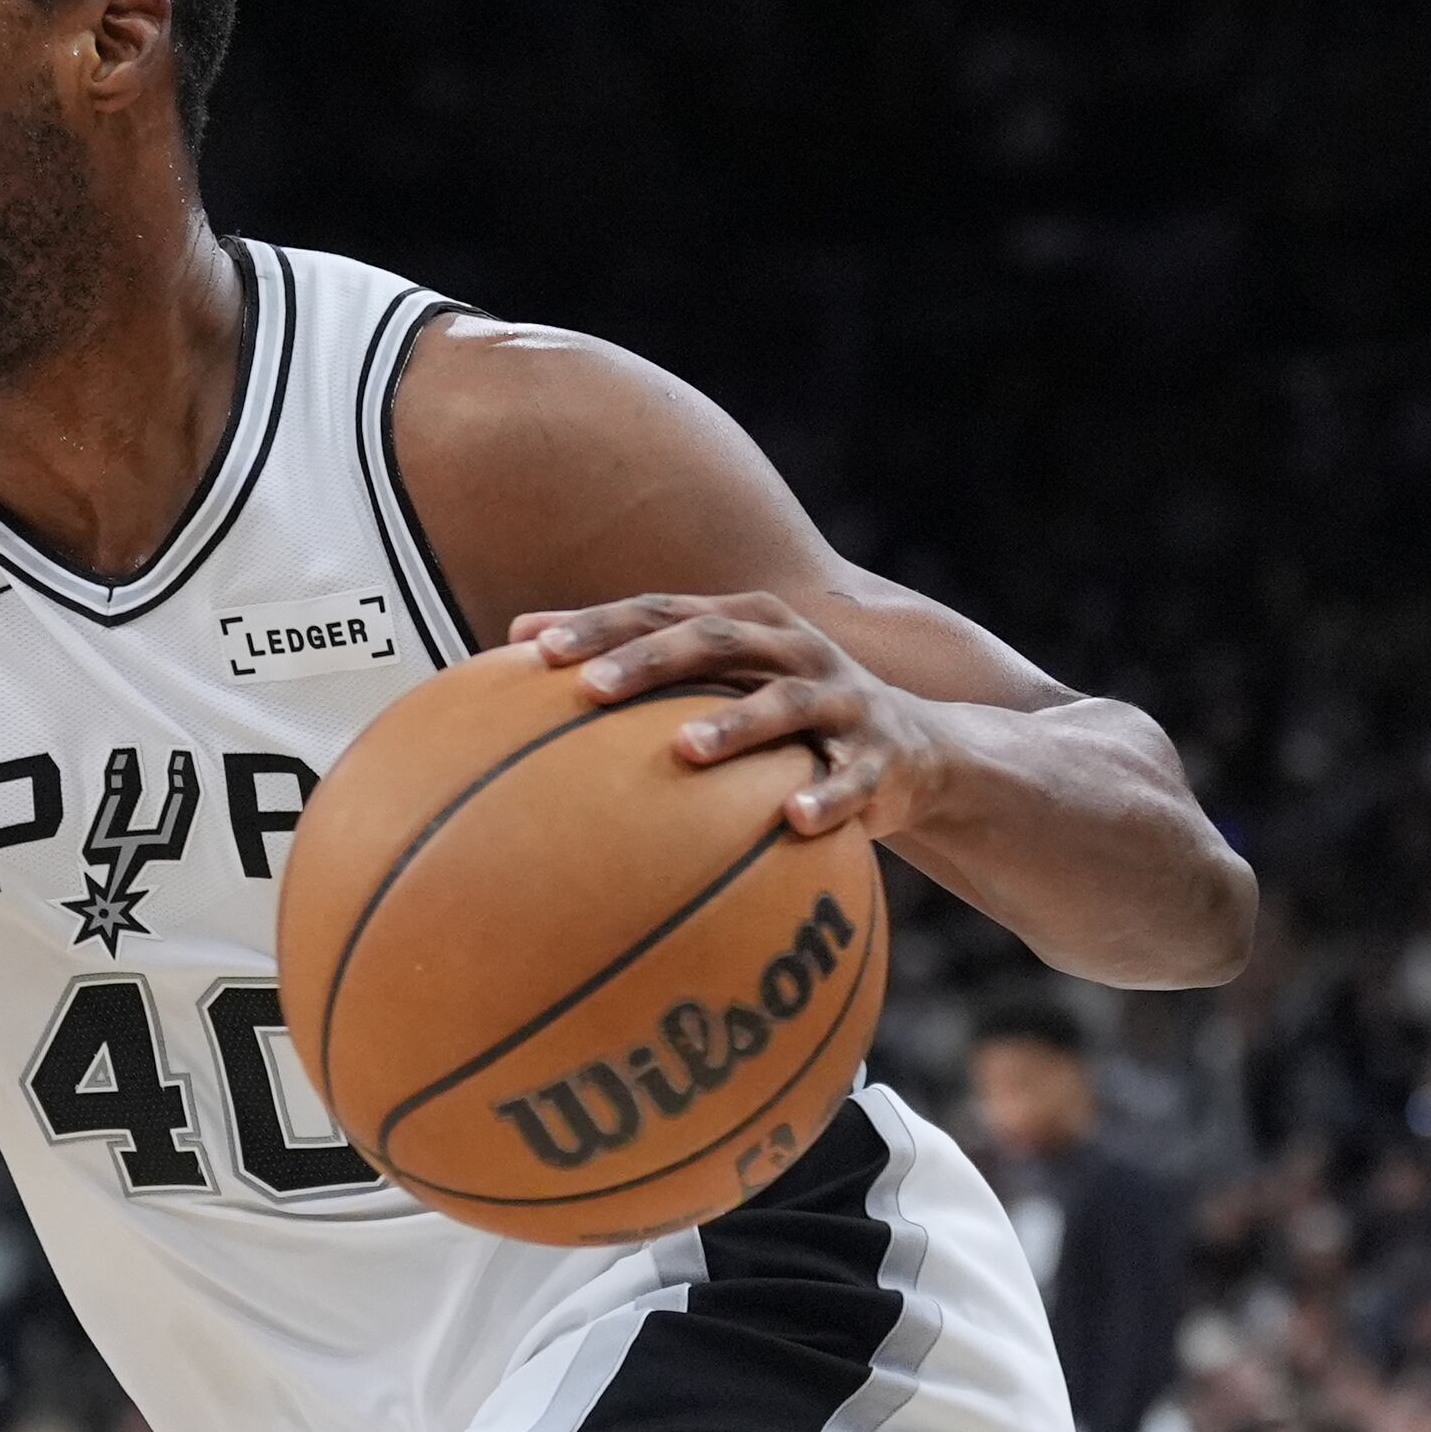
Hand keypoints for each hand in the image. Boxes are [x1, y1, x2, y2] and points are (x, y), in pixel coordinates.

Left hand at [519, 594, 947, 838]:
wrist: (918, 751)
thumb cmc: (782, 719)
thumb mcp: (720, 686)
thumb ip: (636, 672)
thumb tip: (511, 654)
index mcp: (743, 625)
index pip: (657, 612)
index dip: (597, 624)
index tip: (530, 648)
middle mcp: (792, 649)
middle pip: (714, 641)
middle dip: (650, 660)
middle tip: (589, 687)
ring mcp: (841, 699)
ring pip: (785, 704)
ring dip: (736, 723)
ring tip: (685, 749)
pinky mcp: (881, 758)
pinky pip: (853, 779)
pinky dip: (827, 798)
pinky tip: (793, 819)